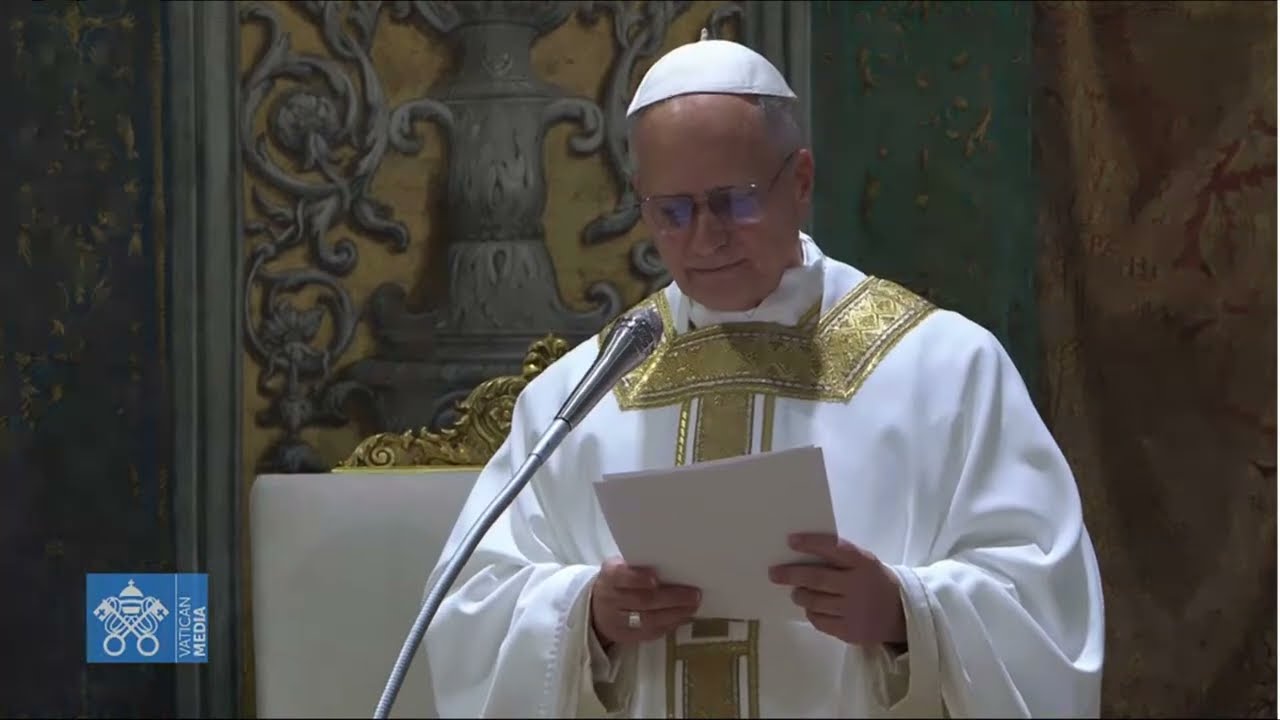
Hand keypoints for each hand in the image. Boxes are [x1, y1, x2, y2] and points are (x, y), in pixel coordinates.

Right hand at [591, 557, 700, 647]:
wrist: (596, 607)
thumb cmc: (618, 581)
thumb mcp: (621, 567)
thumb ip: (640, 566)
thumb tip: (675, 564)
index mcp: (609, 576)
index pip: (621, 576)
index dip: (638, 579)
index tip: (655, 578)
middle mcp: (611, 599)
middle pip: (641, 601)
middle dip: (670, 598)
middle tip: (694, 595)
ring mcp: (617, 621)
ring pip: (647, 620)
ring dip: (674, 614)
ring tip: (693, 607)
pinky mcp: (625, 637)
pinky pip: (649, 633)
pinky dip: (669, 626)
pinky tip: (683, 618)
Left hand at [768, 533, 906, 646]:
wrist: (903, 614)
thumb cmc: (874, 582)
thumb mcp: (865, 564)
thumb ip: (840, 560)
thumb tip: (800, 555)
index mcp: (864, 563)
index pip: (835, 549)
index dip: (812, 543)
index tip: (790, 540)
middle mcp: (859, 586)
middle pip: (818, 579)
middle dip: (792, 575)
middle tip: (774, 573)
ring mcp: (855, 611)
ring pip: (815, 602)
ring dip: (800, 595)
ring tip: (796, 592)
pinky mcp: (851, 631)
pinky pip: (820, 622)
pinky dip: (811, 613)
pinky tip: (811, 608)